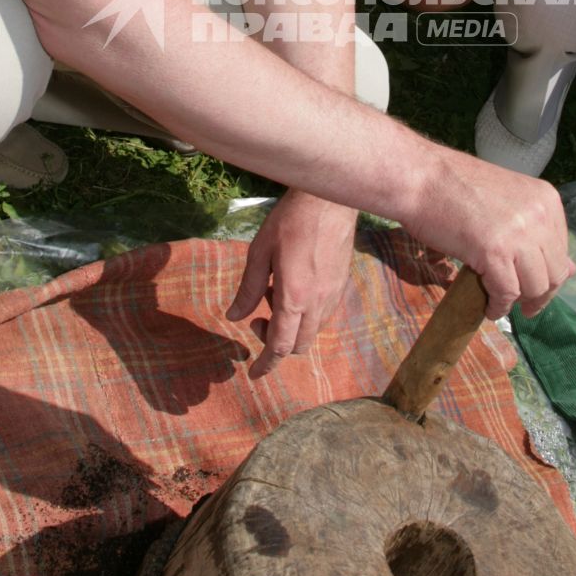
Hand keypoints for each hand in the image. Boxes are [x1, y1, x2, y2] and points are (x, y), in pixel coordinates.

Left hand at [227, 189, 356, 376]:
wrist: (329, 201)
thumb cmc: (290, 222)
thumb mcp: (259, 253)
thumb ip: (248, 289)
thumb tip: (233, 317)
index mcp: (295, 298)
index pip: (280, 345)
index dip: (265, 364)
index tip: (253, 374)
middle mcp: (318, 304)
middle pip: (298, 345)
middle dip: (276, 344)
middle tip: (257, 320)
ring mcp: (334, 296)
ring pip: (313, 332)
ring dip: (292, 328)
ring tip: (275, 295)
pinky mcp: (342, 286)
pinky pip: (324, 315)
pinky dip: (306, 315)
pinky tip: (295, 288)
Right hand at [414, 159, 573, 320]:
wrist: (419, 178)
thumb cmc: (455, 187)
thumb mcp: (508, 202)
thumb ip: (536, 231)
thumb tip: (571, 270)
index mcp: (547, 200)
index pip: (561, 250)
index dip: (549, 274)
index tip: (535, 287)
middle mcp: (540, 215)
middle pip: (554, 272)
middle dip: (540, 294)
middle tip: (525, 308)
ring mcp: (520, 233)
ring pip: (536, 287)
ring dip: (520, 303)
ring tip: (502, 304)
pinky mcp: (495, 252)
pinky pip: (507, 292)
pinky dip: (499, 306)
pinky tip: (489, 308)